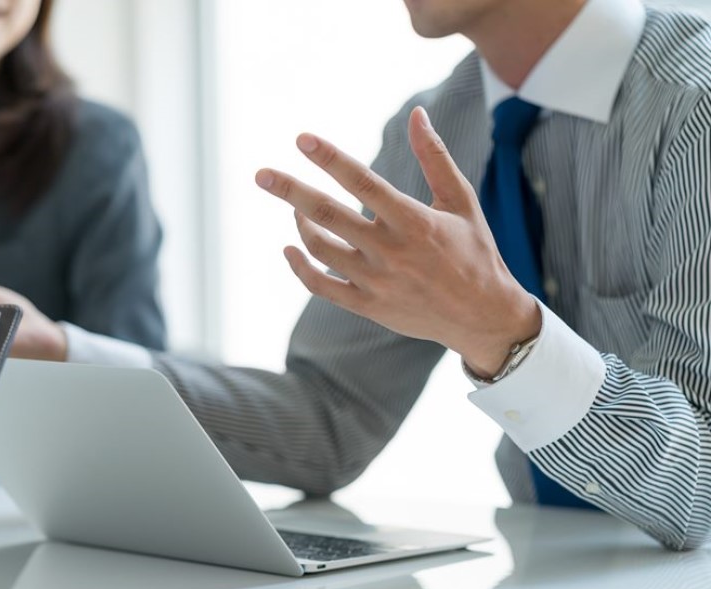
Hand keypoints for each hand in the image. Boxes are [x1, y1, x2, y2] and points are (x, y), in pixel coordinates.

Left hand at [255, 106, 540, 377]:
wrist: (483, 317)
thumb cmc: (475, 251)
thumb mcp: (461, 201)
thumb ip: (435, 157)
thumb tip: (417, 114)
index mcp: (414, 221)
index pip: (362, 183)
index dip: (330, 159)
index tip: (302, 139)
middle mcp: (390, 251)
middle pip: (327, 215)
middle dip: (291, 192)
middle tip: (261, 174)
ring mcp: (376, 282)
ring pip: (320, 250)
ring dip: (300, 225)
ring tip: (295, 210)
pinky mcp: (368, 305)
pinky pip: (321, 287)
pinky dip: (300, 267)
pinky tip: (290, 248)